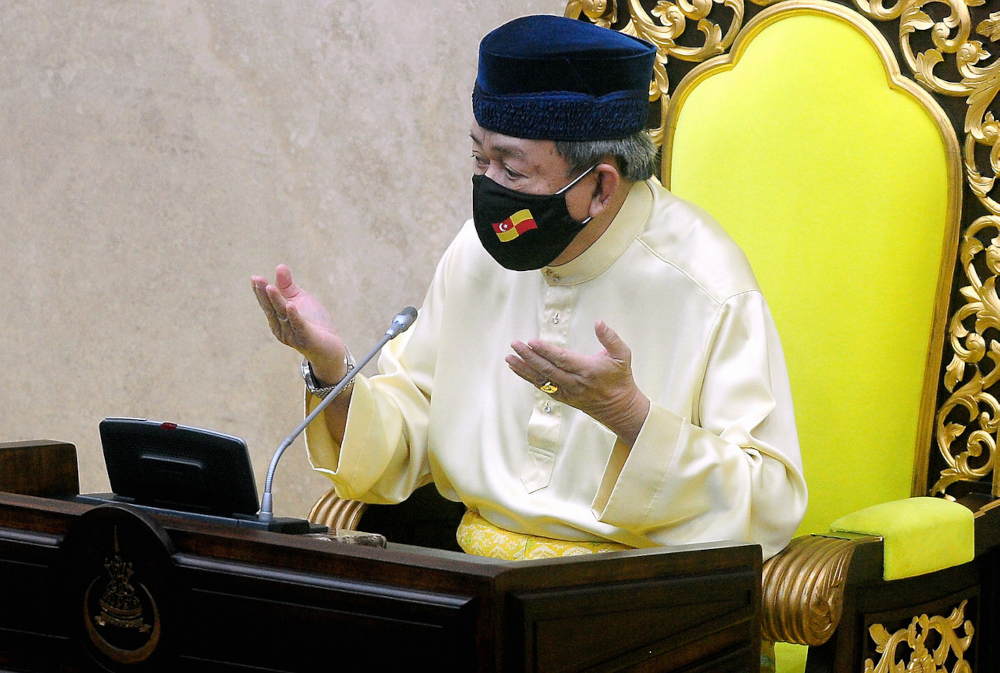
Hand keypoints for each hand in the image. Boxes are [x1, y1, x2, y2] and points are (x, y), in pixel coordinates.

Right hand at [251, 265, 346, 384]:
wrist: (330, 346)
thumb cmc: (314, 323)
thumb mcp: (300, 300)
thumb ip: (288, 286)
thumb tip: (280, 266)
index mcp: (278, 318)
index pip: (267, 303)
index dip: (260, 291)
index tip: (255, 278)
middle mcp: (281, 328)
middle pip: (271, 308)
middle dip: (264, 294)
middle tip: (257, 279)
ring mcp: (292, 335)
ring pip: (282, 315)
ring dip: (276, 301)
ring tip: (270, 287)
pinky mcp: (306, 339)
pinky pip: (299, 326)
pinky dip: (294, 316)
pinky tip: (291, 305)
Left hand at [506, 320, 650, 445]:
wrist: (620, 408)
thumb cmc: (620, 378)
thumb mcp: (623, 355)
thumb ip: (611, 337)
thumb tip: (599, 322)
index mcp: (588, 370)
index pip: (562, 359)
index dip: (546, 351)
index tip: (532, 342)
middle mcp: (574, 382)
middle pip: (547, 369)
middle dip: (529, 357)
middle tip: (515, 344)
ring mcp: (566, 392)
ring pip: (541, 380)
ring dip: (523, 368)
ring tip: (509, 357)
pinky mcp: (562, 397)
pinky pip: (542, 386)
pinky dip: (528, 377)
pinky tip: (517, 368)